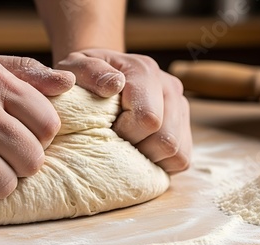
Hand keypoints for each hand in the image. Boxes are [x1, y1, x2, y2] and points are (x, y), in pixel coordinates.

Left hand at [56, 49, 191, 173]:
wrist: (98, 76)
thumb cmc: (83, 77)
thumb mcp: (75, 67)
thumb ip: (88, 71)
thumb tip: (113, 85)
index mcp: (144, 70)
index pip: (148, 118)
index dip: (125, 134)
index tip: (106, 130)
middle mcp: (169, 86)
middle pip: (166, 140)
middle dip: (137, 149)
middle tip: (116, 141)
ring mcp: (180, 107)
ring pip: (177, 153)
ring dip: (149, 158)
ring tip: (128, 147)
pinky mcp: (184, 127)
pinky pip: (182, 159)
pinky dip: (160, 163)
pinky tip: (139, 152)